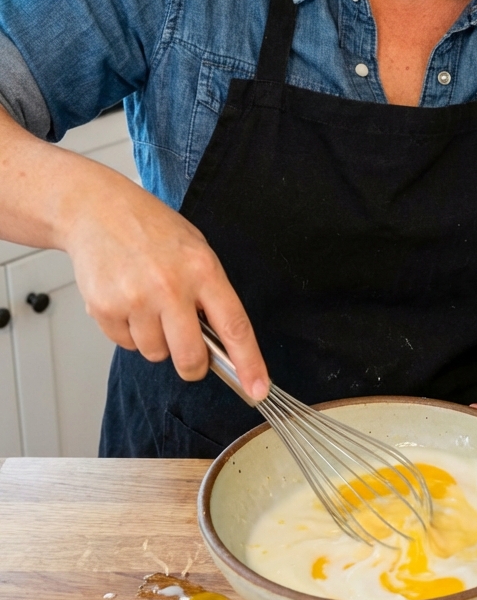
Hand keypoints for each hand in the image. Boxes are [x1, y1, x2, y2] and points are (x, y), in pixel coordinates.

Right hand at [63, 169, 269, 400]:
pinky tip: (126, 300)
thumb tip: (222, 342)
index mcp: (202, 270)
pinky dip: (129, 332)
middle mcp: (170, 287)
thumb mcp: (195, 249)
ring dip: (156, 341)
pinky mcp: (105, 309)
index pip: (234, 326)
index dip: (248, 363)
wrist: (97, 210)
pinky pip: (126, 345)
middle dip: (193, 365)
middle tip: (189, 352)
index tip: (257, 389)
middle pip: (191, 357)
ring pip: (156, 354)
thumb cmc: (151, 229)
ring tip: (148, 303)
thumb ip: (210, 293)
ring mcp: (135, 299)